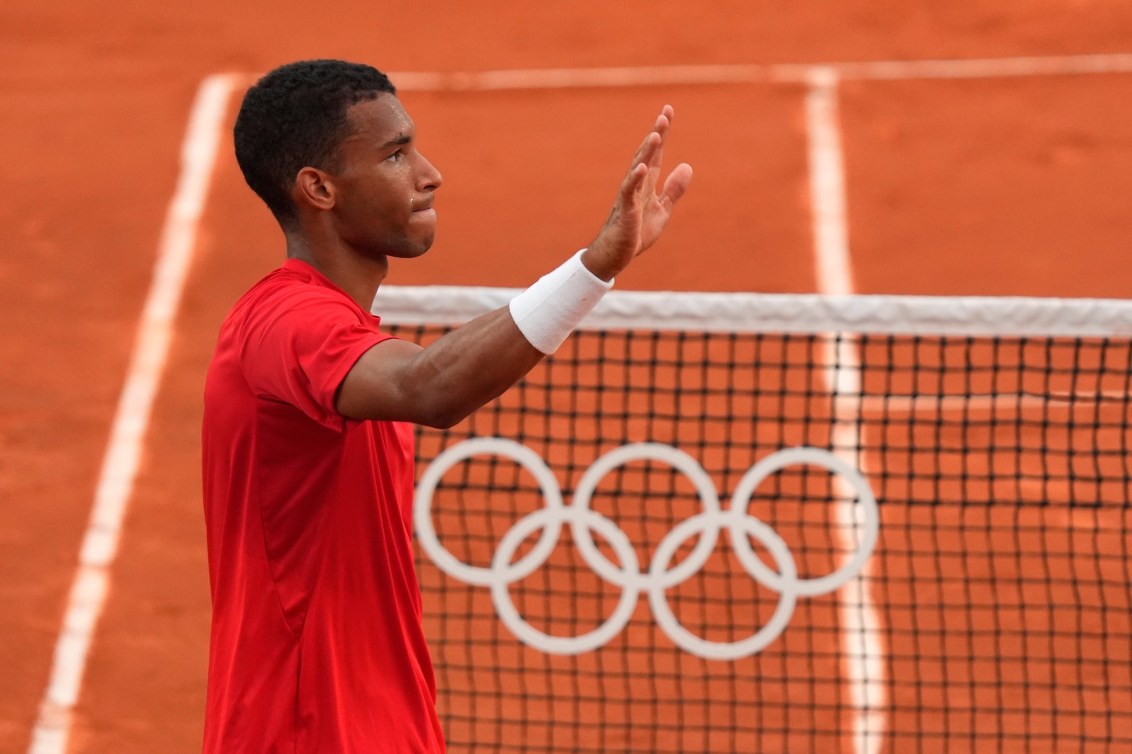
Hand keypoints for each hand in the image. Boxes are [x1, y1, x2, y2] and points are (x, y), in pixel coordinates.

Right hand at [582, 105, 692, 280]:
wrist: (616, 255)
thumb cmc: (636, 232)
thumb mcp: (662, 210)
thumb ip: (673, 190)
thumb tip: (687, 166)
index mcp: (647, 184)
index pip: (656, 154)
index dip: (663, 133)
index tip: (668, 111)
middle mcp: (637, 185)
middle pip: (647, 155)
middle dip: (656, 135)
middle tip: (665, 115)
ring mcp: (629, 196)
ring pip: (637, 168)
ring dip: (646, 152)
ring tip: (656, 135)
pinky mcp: (625, 212)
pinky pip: (629, 192)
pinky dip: (635, 179)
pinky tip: (642, 167)